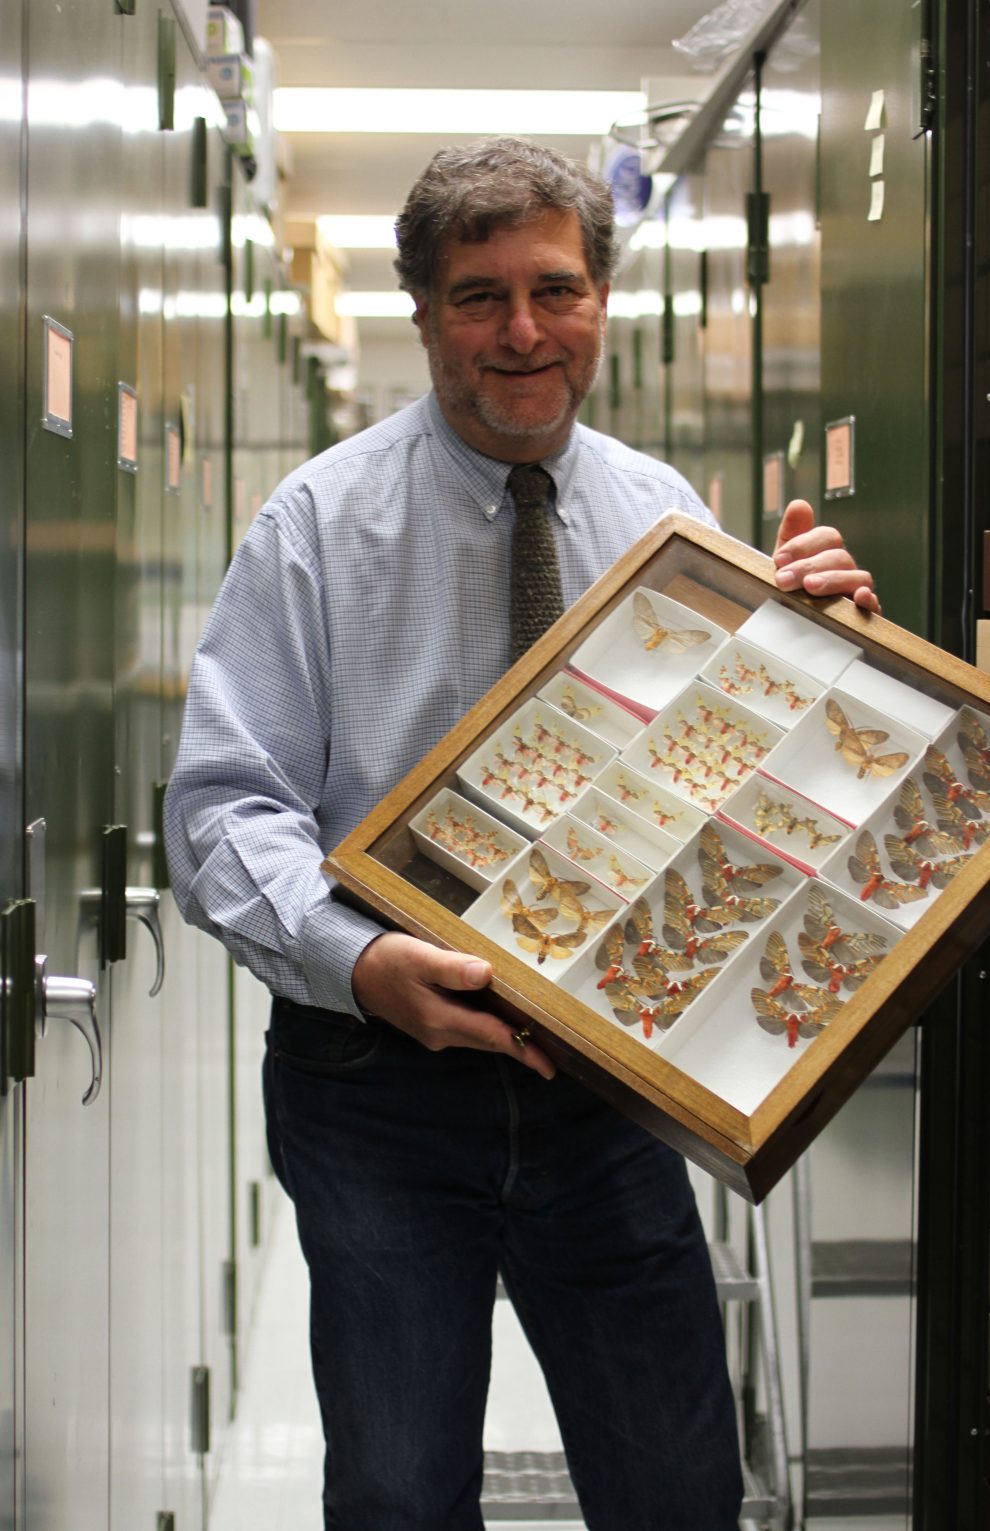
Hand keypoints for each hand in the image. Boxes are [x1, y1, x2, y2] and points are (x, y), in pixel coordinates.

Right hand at [352, 931, 555, 1079]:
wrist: (353, 971)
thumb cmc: (387, 960)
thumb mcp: (418, 957)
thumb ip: (451, 968)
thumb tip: (486, 974)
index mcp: (441, 1020)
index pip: (493, 1037)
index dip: (523, 1051)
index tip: (549, 1067)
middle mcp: (440, 1033)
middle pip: (490, 1041)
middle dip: (521, 1047)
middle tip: (554, 1051)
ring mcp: (435, 1032)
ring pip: (479, 1037)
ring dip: (505, 1037)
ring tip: (535, 1035)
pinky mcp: (431, 1024)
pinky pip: (468, 1029)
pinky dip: (489, 1027)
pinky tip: (501, 1016)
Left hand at [772, 500, 880, 612]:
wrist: (792, 629)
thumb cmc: (792, 591)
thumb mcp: (785, 564)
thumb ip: (791, 535)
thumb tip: (799, 505)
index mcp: (827, 553)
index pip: (827, 537)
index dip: (803, 545)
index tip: (779, 560)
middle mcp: (845, 569)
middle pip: (839, 557)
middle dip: (808, 566)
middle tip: (784, 579)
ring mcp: (856, 591)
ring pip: (859, 577)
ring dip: (834, 580)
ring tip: (811, 587)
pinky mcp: (864, 616)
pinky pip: (874, 606)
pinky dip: (869, 601)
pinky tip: (859, 598)